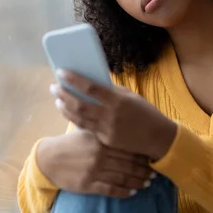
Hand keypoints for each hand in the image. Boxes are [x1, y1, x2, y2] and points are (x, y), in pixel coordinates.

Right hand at [37, 130, 154, 197]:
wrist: (49, 158)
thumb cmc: (70, 143)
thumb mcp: (86, 130)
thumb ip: (102, 127)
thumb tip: (119, 117)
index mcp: (100, 140)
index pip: (126, 147)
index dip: (141, 152)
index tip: (151, 155)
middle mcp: (99, 155)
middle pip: (128, 163)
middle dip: (144, 169)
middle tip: (155, 171)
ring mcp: (94, 171)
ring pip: (122, 177)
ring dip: (138, 181)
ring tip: (148, 182)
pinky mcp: (88, 185)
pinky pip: (111, 190)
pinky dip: (124, 191)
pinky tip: (133, 192)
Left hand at [50, 70, 176, 160]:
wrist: (158, 137)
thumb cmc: (145, 112)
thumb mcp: (131, 97)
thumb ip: (112, 91)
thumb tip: (91, 83)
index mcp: (117, 101)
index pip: (90, 87)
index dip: (73, 79)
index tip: (60, 72)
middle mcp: (110, 116)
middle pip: (79, 104)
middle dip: (63, 94)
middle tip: (54, 87)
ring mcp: (106, 130)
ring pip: (78, 118)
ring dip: (65, 108)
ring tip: (57, 100)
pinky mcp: (105, 140)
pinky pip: (86, 129)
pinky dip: (75, 119)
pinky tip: (68, 112)